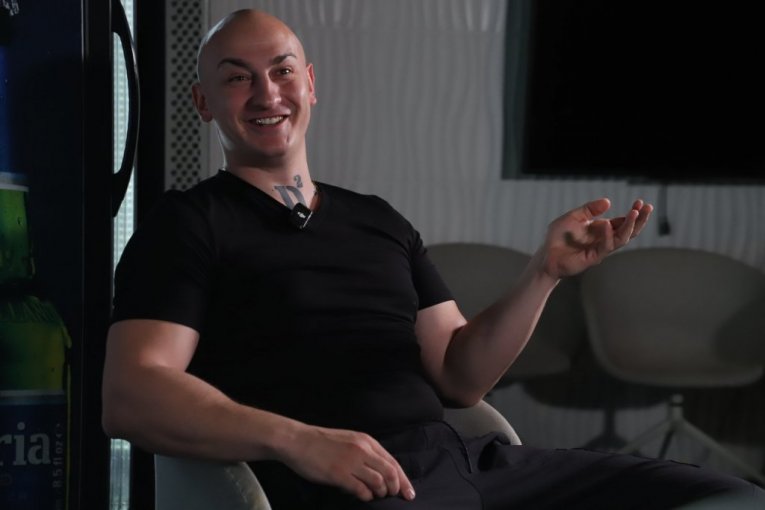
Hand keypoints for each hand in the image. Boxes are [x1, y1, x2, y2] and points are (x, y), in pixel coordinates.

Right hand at [280, 424, 415, 501]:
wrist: (298, 441)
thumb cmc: (322, 442)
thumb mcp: (349, 440)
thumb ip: (365, 453)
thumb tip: (381, 472)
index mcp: (366, 441)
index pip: (392, 462)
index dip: (403, 480)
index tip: (409, 493)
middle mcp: (362, 450)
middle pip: (390, 473)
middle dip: (396, 489)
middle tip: (395, 498)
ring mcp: (351, 462)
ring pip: (378, 482)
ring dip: (380, 493)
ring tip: (375, 496)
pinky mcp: (338, 474)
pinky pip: (360, 490)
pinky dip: (365, 496)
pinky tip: (362, 496)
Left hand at [539, 198, 652, 278]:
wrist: (546, 255)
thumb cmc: (558, 237)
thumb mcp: (573, 217)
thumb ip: (589, 209)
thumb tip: (608, 202)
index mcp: (602, 229)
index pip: (622, 221)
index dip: (632, 213)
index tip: (640, 202)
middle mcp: (604, 239)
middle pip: (628, 230)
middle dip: (639, 219)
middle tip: (647, 208)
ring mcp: (600, 249)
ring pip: (622, 238)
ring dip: (630, 226)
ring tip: (635, 213)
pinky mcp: (594, 257)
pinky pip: (605, 246)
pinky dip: (608, 235)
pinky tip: (608, 225)